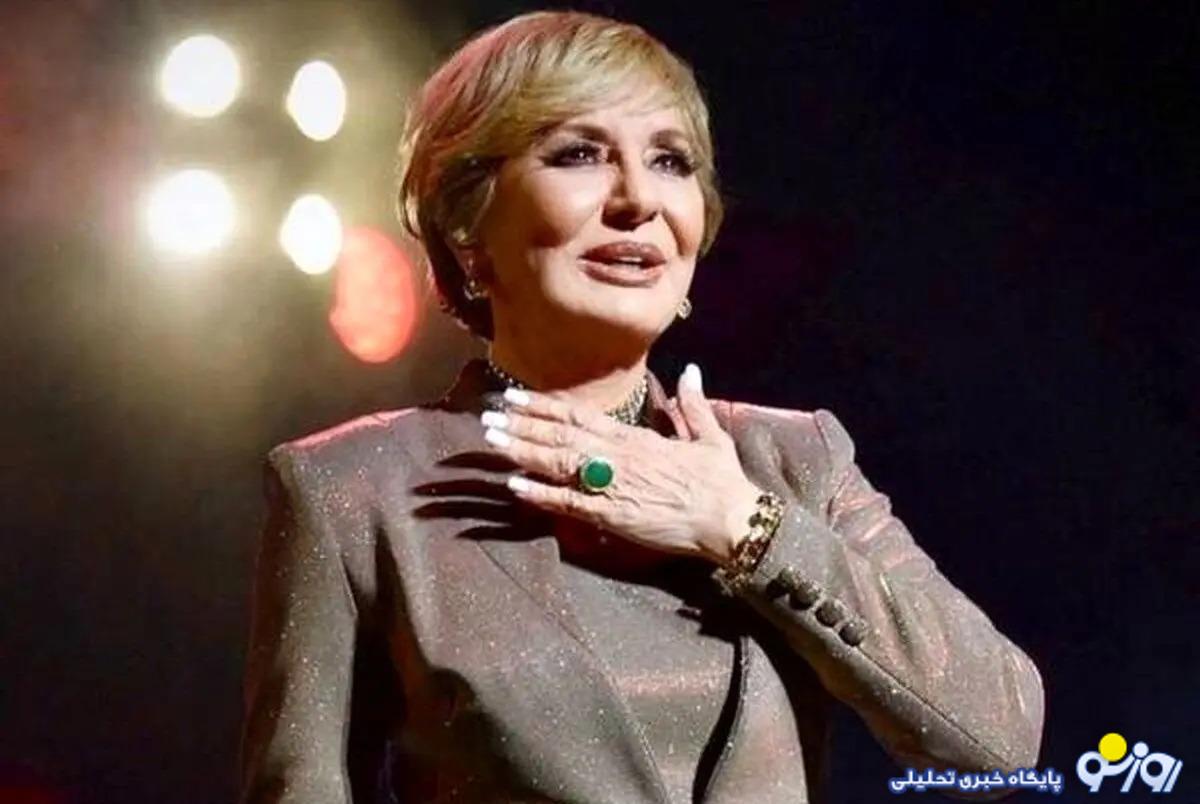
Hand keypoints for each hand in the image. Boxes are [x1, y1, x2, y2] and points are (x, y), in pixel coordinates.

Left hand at [480, 363, 762, 565]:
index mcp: (636, 437)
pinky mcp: (612, 516)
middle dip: (522, 425)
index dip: (544, 405)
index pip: (580, 415)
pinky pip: (569, 503)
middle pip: (560, 436)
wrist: (730, 519)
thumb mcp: (709, 436)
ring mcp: (612, 485)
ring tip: (491, 440)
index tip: (514, 396)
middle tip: (487, 416)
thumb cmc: (721, 480)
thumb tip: (691, 370)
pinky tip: (514, 486)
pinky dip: (540, 494)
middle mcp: (617, 456)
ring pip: (558, 463)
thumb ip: (692, 404)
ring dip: (522, 451)